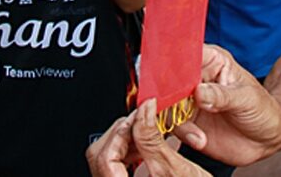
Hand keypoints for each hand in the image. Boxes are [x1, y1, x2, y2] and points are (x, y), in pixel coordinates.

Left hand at [87, 100, 211, 176]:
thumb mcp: (179, 170)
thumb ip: (153, 139)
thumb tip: (143, 109)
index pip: (105, 157)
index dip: (121, 132)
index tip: (139, 115)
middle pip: (100, 155)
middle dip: (121, 133)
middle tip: (141, 120)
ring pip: (107, 157)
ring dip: (125, 140)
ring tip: (146, 130)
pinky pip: (115, 164)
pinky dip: (128, 151)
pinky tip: (144, 145)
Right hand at [172, 45, 280, 166]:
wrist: (268, 139)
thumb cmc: (263, 109)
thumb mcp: (247, 99)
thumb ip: (222, 95)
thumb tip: (199, 92)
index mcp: (210, 61)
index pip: (184, 54)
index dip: (172, 61)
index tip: (166, 75)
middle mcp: (195, 79)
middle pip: (167, 78)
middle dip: (166, 93)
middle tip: (175, 107)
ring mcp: (188, 101)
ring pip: (165, 103)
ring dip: (175, 118)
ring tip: (198, 134)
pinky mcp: (186, 122)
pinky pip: (172, 125)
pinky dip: (183, 133)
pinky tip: (200, 139)